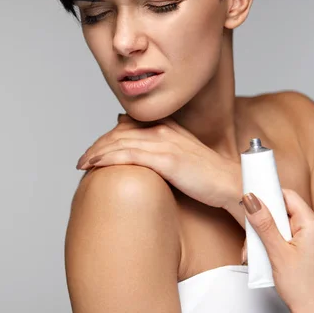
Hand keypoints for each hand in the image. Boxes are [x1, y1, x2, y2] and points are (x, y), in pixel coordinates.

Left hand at [76, 114, 240, 208]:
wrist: (231, 185)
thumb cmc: (207, 176)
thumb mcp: (181, 155)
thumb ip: (160, 146)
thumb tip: (137, 140)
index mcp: (167, 128)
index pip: (127, 127)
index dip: (107, 139)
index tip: (93, 152)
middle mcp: (164, 130)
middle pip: (119, 133)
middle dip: (97, 146)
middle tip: (82, 160)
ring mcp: (165, 143)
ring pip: (120, 142)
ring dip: (97, 152)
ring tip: (82, 164)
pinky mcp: (167, 159)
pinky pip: (129, 155)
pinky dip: (107, 158)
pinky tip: (93, 165)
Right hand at [241, 189, 313, 312]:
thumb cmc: (304, 289)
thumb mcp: (277, 252)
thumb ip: (263, 224)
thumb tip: (252, 200)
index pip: (288, 196)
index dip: (268, 196)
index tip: (252, 199)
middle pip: (285, 213)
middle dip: (265, 224)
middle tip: (254, 238)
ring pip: (286, 228)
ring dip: (268, 238)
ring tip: (261, 254)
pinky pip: (292, 240)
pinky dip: (277, 246)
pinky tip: (270, 259)